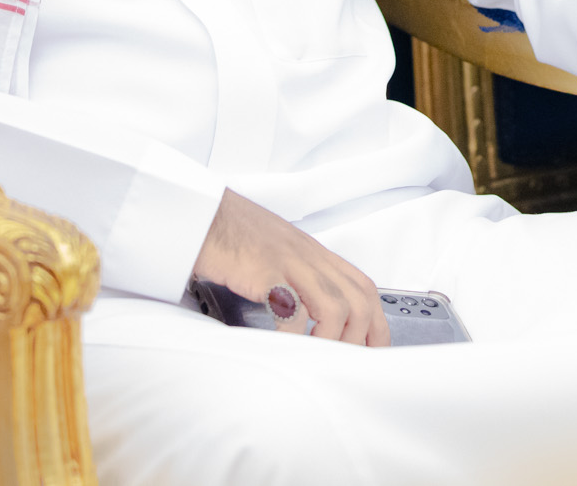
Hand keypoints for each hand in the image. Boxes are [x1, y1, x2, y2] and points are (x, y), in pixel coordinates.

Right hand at [192, 189, 389, 345]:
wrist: (200, 212)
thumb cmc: (232, 235)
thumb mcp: (277, 254)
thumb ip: (297, 277)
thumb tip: (309, 316)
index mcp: (316, 254)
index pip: (363, 288)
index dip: (376, 323)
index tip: (374, 351)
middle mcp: (310, 256)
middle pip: (358, 300)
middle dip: (358, 338)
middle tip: (342, 364)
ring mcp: (289, 261)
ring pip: (334, 306)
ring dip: (331, 340)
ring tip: (316, 359)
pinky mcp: (264, 269)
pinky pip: (291, 305)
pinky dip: (293, 333)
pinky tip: (284, 346)